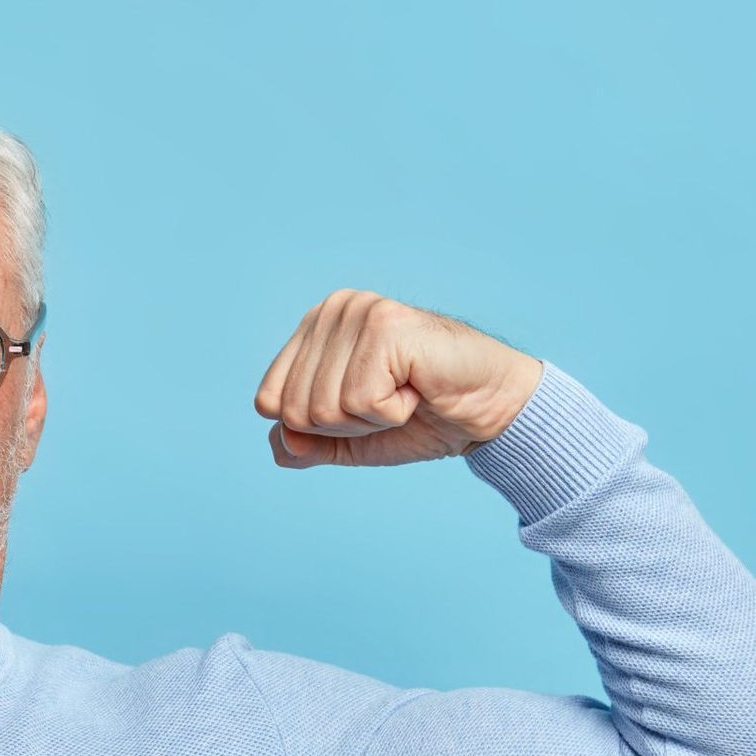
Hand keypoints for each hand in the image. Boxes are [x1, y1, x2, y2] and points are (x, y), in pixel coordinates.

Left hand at [253, 289, 544, 467]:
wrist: (487, 410)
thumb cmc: (420, 418)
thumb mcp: (347, 440)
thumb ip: (303, 445)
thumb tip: (281, 443)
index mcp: (313, 330)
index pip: (268, 402)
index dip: (313, 428)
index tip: (361, 408)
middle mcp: (331, 310)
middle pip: (293, 410)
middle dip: (343, 426)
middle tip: (388, 402)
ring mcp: (357, 313)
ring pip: (323, 409)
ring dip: (369, 420)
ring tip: (404, 394)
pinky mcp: (385, 327)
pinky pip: (359, 402)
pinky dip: (390, 413)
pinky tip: (416, 389)